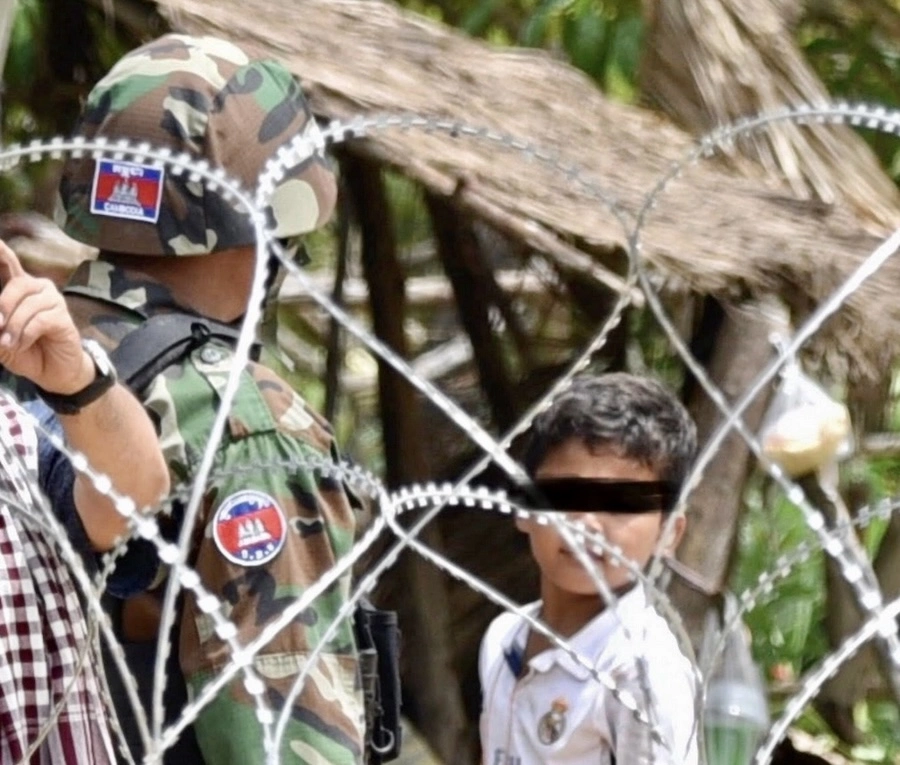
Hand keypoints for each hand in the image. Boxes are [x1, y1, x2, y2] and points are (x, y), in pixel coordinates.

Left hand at [0, 239, 93, 393]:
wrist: (53, 373)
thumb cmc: (25, 351)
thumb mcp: (0, 339)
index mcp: (19, 288)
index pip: (8, 261)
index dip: (0, 250)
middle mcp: (38, 288)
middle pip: (17, 284)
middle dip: (3, 306)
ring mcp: (53, 300)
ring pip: (27, 305)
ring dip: (12, 328)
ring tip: (9, 345)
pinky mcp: (63, 316)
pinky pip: (39, 320)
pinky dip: (25, 335)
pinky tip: (22, 344)